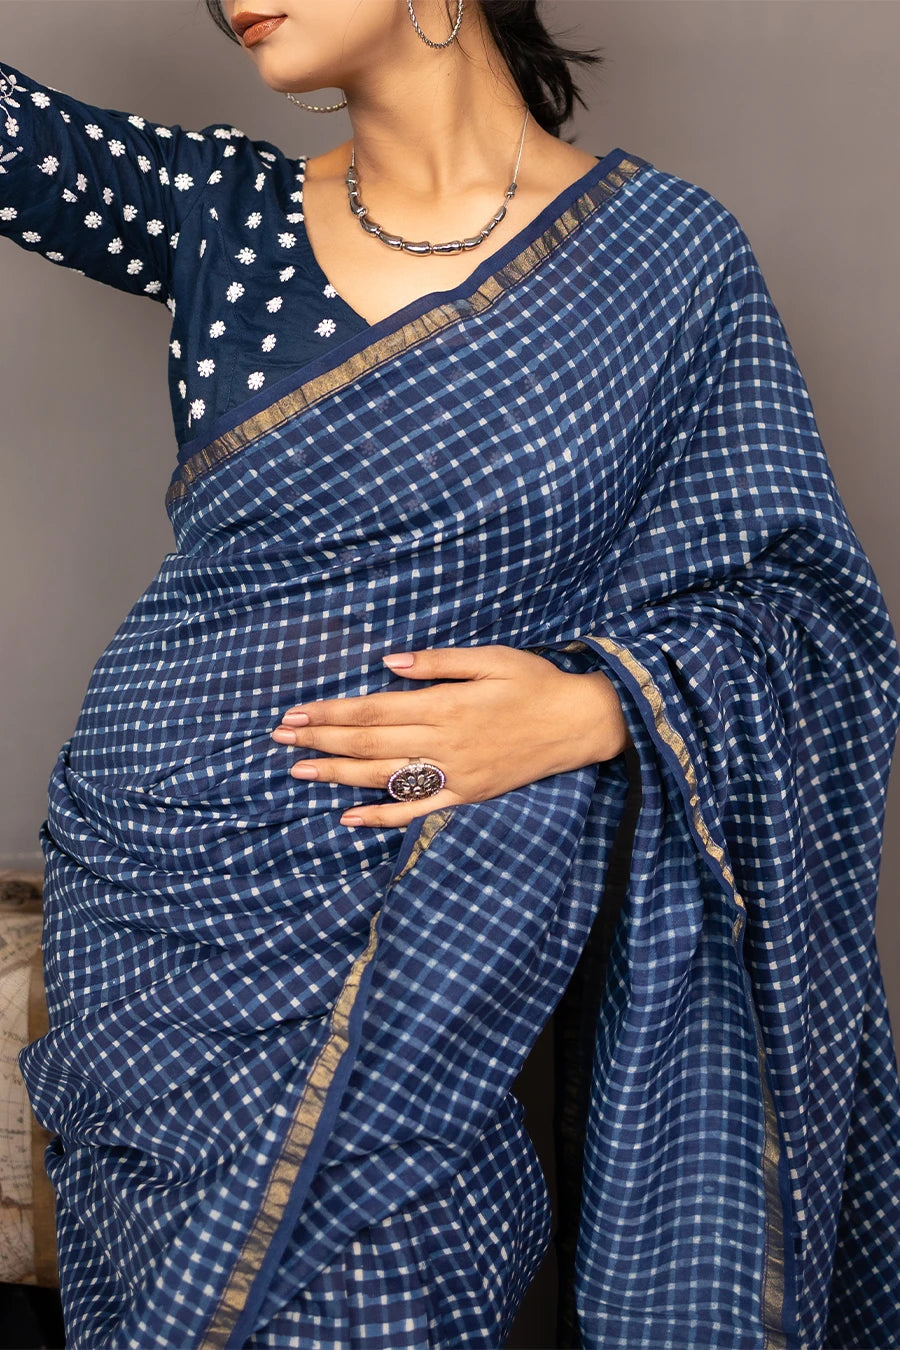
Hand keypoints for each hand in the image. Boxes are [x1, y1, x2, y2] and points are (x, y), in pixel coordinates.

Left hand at [270, 644, 631, 828]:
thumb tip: (388, 664)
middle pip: (368, 744)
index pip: (373, 710)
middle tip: (279, 740)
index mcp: (445, 705)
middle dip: (320, 741)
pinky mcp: (466, 795)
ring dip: (337, 776)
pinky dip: (380, 816)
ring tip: (298, 772)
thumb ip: (437, 662)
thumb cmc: (536, 683)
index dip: (330, 713)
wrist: (581, 724)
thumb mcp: (490, 658)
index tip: (295, 713)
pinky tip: (348, 817)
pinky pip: (416, 810)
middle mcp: (444, 743)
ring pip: (383, 777)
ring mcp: (454, 774)